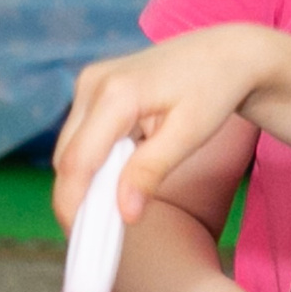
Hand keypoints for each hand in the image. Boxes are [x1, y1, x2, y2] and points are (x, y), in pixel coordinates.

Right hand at [53, 25, 290, 226]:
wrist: (224, 53)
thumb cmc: (213, 90)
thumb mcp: (189, 134)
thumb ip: (151, 171)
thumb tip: (124, 214)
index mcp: (115, 93)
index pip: (78, 160)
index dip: (74, 204)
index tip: (82, 239)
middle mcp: (93, 82)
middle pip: (66, 156)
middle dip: (76, 197)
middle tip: (98, 233)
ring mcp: (89, 82)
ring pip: (69, 147)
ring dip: (83, 181)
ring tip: (109, 210)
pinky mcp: (92, 86)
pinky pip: (80, 135)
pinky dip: (91, 163)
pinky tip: (114, 180)